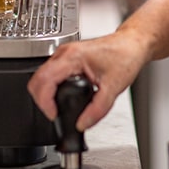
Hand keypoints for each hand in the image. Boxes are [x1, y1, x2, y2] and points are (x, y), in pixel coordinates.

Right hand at [27, 31, 146, 130]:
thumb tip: (82, 124)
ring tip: (58, 107)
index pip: (44, 80)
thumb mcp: (114, 88)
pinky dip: (50, 87)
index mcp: (73, 57)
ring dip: (45, 93)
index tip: (54, 114)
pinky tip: (61, 96)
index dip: (44, 102)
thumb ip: (98, 110)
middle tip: (54, 113)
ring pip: (41, 75)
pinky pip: (49, 73)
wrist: (132, 45)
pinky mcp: (67, 56)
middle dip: (41, 100)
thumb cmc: (125, 57)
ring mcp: (64, 53)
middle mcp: (65, 52)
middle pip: (37, 79)